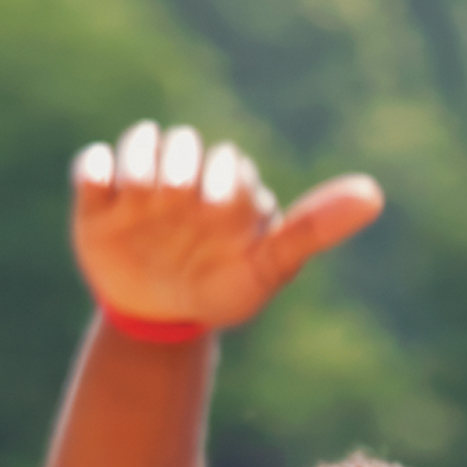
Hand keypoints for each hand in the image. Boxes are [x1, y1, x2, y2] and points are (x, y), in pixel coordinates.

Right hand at [70, 122, 381, 334]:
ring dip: (141, 160)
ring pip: (141, 143)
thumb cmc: (221, 291)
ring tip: (141, 195)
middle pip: (184, 144)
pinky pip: (91, 167)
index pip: (229, 165)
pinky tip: (102, 191)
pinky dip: (95, 172)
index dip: (225, 182)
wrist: (162, 322)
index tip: (219, 213)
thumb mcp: (267, 268)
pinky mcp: (99, 195)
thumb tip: (374, 195)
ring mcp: (141, 181)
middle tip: (179, 198)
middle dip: (182, 167)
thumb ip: (314, 228)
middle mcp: (185, 172)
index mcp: (227, 183)